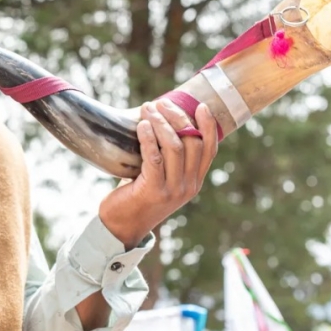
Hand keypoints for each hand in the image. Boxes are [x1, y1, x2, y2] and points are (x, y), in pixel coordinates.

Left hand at [99, 100, 217, 248]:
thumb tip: (160, 122)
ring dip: (161, 123)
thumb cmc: (136, 195)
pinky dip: (149, 138)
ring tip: (148, 109)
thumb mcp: (158, 177)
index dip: (208, 126)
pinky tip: (142, 125)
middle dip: (177, 117)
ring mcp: (172, 190)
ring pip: (174, 146)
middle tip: (160, 103)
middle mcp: (188, 186)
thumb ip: (166, 158)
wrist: (121, 226)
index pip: (209, 149)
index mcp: (194, 181)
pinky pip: (154, 158)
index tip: (201, 106)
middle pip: (192, 142)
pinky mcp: (153, 190)